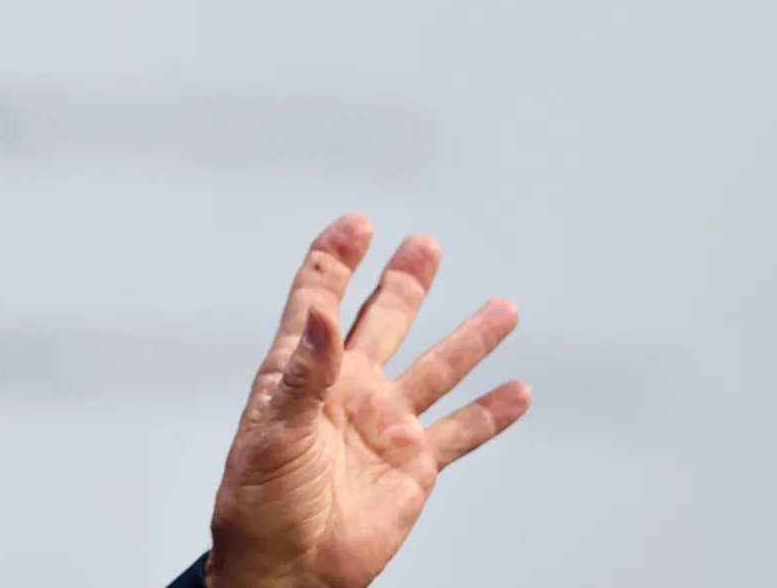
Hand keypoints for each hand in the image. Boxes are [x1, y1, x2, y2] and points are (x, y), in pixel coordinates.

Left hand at [206, 218, 528, 587]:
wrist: (288, 573)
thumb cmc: (259, 506)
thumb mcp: (272, 433)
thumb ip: (304, 373)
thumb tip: (322, 314)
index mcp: (301, 373)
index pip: (319, 301)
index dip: (335, 260)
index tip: (357, 224)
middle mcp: (348, 390)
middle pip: (384, 320)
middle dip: (405, 281)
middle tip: (425, 245)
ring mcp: (384, 425)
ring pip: (437, 369)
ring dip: (470, 338)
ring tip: (503, 307)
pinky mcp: (414, 465)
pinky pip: (461, 431)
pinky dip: (492, 413)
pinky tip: (518, 390)